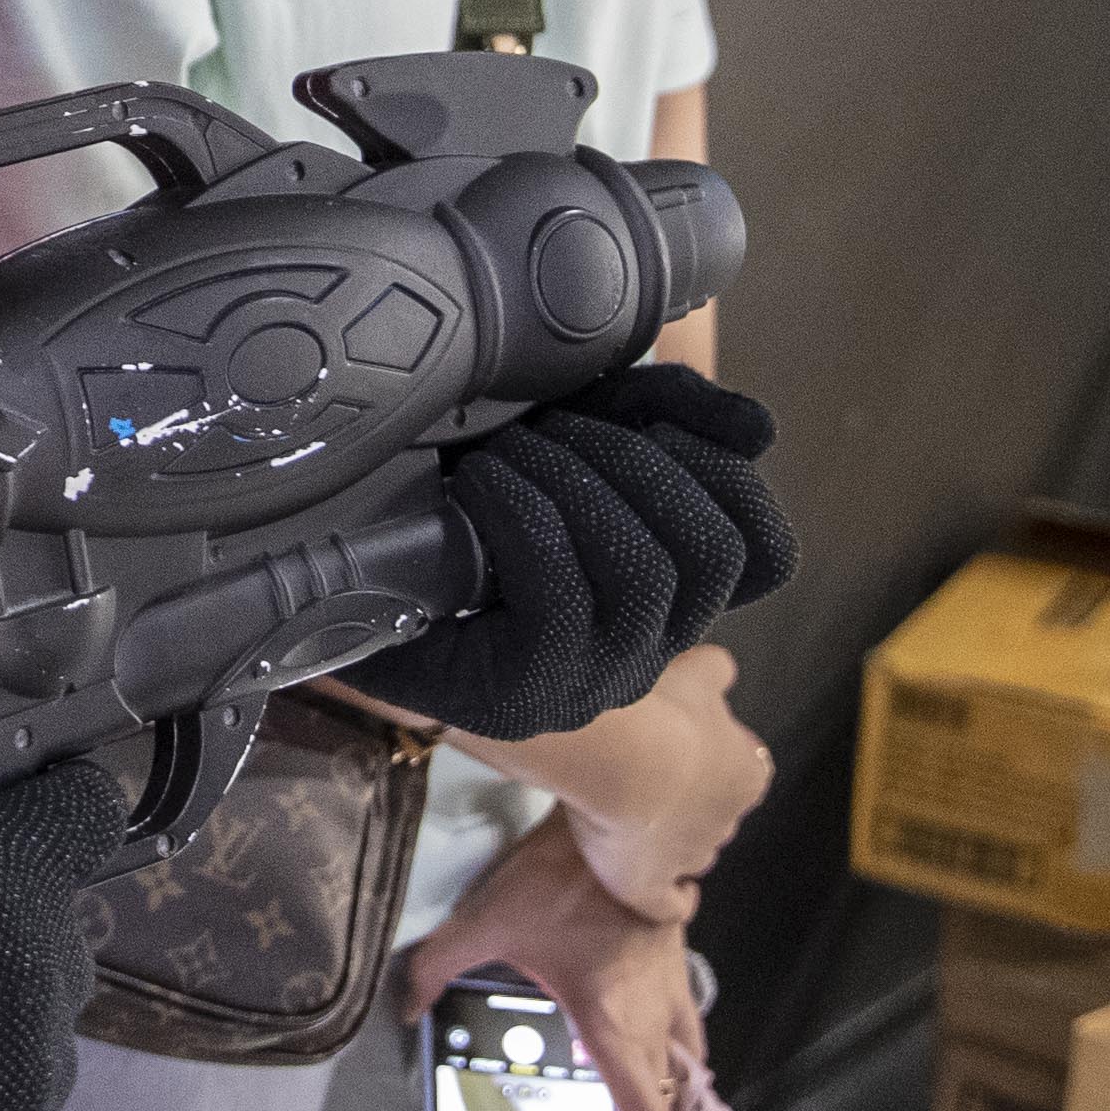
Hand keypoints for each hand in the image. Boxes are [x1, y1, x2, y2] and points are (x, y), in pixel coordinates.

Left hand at [350, 365, 797, 743]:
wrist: (342, 573)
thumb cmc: (468, 499)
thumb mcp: (578, 434)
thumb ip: (668, 415)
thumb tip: (762, 428)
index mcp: (671, 590)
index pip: (767, 551)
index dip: (730, 474)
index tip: (650, 418)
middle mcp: (647, 648)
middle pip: (712, 552)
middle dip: (640, 462)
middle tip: (556, 424)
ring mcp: (590, 680)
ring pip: (647, 574)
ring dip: (580, 483)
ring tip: (512, 448)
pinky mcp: (523, 695)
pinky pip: (559, 597)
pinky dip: (523, 516)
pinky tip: (478, 484)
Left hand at [411, 832, 708, 1110]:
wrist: (621, 812)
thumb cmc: (560, 876)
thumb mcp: (486, 921)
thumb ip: (439, 965)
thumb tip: (407, 1005)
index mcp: (612, 1023)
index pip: (644, 1110)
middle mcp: (653, 1011)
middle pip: (674, 1091)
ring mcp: (673, 979)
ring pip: (691, 1050)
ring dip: (680, 1082)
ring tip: (661, 1098)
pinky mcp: (677, 947)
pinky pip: (688, 1008)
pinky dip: (680, 1033)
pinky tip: (653, 1023)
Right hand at [569, 648, 769, 913]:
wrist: (624, 756)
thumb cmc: (662, 710)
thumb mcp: (696, 671)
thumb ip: (715, 672)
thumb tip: (721, 671)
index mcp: (748, 772)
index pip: (741, 772)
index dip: (710, 762)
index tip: (681, 748)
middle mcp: (728, 819)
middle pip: (714, 814)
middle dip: (690, 802)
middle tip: (646, 777)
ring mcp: (691, 857)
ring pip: (692, 854)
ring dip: (673, 843)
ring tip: (637, 823)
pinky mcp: (651, 887)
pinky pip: (669, 905)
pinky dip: (671, 900)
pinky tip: (664, 891)